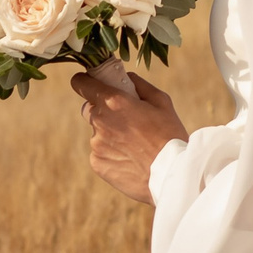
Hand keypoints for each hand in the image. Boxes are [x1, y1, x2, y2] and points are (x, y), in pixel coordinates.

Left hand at [73, 70, 189, 206]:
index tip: (91, 84)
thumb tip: (126, 77)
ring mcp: (96, 143)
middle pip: (89, 109)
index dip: (85, 82)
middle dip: (103, 111)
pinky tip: (131, 159)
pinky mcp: (97, 163)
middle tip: (126, 120)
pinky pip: (100, 153)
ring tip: (135, 146)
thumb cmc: (170, 135)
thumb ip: (139, 85)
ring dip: (110, 135)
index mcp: (113, 101)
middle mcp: (100, 121)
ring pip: (98, 133)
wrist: (171, 175)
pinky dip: (112, 153)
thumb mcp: (162, 102)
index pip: (81, 84)